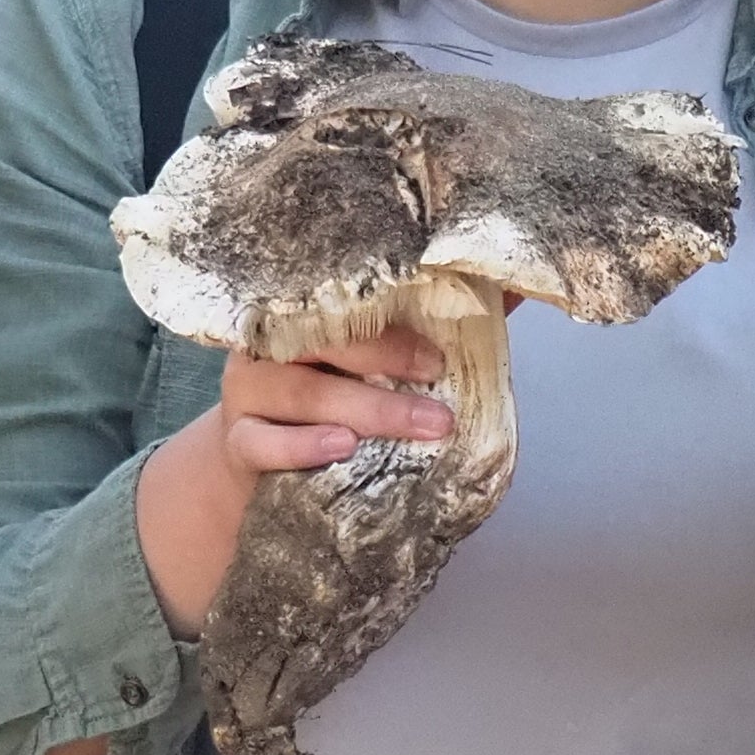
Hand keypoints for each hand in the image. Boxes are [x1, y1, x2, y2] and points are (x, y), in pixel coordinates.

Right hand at [131, 324, 458, 636]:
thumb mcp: (373, 364)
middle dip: (387, 357)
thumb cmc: (332, 398)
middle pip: (322, 339)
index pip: (342, 297)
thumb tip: (517, 291)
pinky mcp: (237, 441)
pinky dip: (303, 445)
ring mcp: (247, 391)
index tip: (441, 344)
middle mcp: (270, 343)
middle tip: (439, 377)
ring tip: (418, 424)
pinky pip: (263, 441)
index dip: (391, 314)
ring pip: (301, 393)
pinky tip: (342, 446)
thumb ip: (432, 329)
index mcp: (303, 312)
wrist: (261, 463)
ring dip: (366, 409)